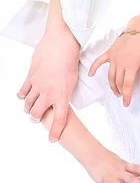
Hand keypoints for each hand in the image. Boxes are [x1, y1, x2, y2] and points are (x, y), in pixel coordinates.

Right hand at [18, 24, 79, 141]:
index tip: (52, 139)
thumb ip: (64, 92)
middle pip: (36, 114)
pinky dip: (22, 95)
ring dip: (28, 107)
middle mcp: (49, 92)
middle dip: (35, 118)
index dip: (55, 131)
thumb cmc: (71, 60)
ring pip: (27, 104)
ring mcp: (38, 84)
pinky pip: (22, 91)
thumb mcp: (73, 80)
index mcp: (63, 94)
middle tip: (36, 118)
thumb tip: (60, 99)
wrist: (62, 42)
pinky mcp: (30, 76)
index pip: (60, 119)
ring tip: (30, 106)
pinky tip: (24, 96)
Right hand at [89, 29, 139, 106]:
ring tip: (116, 91)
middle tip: (123, 96)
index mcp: (130, 66)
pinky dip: (94, 68)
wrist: (138, 29)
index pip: (127, 85)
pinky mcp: (109, 52)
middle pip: (118, 81)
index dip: (127, 96)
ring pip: (110, 75)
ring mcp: (113, 57)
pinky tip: (91, 75)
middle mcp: (120, 63)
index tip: (126, 104)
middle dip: (120, 91)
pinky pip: (99, 61)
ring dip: (112, 85)